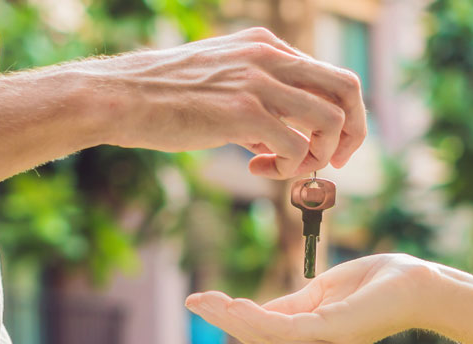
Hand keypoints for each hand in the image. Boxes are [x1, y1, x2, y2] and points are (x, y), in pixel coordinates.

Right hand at [78, 27, 366, 177]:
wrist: (119, 96)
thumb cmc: (166, 97)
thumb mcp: (223, 85)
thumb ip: (261, 107)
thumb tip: (284, 144)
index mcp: (267, 45)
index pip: (332, 77)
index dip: (341, 118)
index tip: (326, 148)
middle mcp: (270, 56)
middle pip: (348, 88)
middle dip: (353, 133)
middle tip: (334, 163)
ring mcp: (258, 81)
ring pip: (330, 120)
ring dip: (319, 155)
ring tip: (287, 169)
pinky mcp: (243, 111)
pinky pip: (296, 147)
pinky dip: (289, 168)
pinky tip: (259, 169)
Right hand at [184, 254, 435, 343]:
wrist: (416, 284)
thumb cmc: (377, 284)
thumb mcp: (323, 291)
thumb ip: (293, 303)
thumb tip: (258, 309)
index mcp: (312, 337)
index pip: (263, 330)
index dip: (230, 317)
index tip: (200, 300)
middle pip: (258, 336)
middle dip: (223, 320)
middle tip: (193, 300)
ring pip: (266, 334)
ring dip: (232, 318)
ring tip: (205, 302)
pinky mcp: (332, 331)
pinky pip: (286, 327)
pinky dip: (257, 317)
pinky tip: (236, 306)